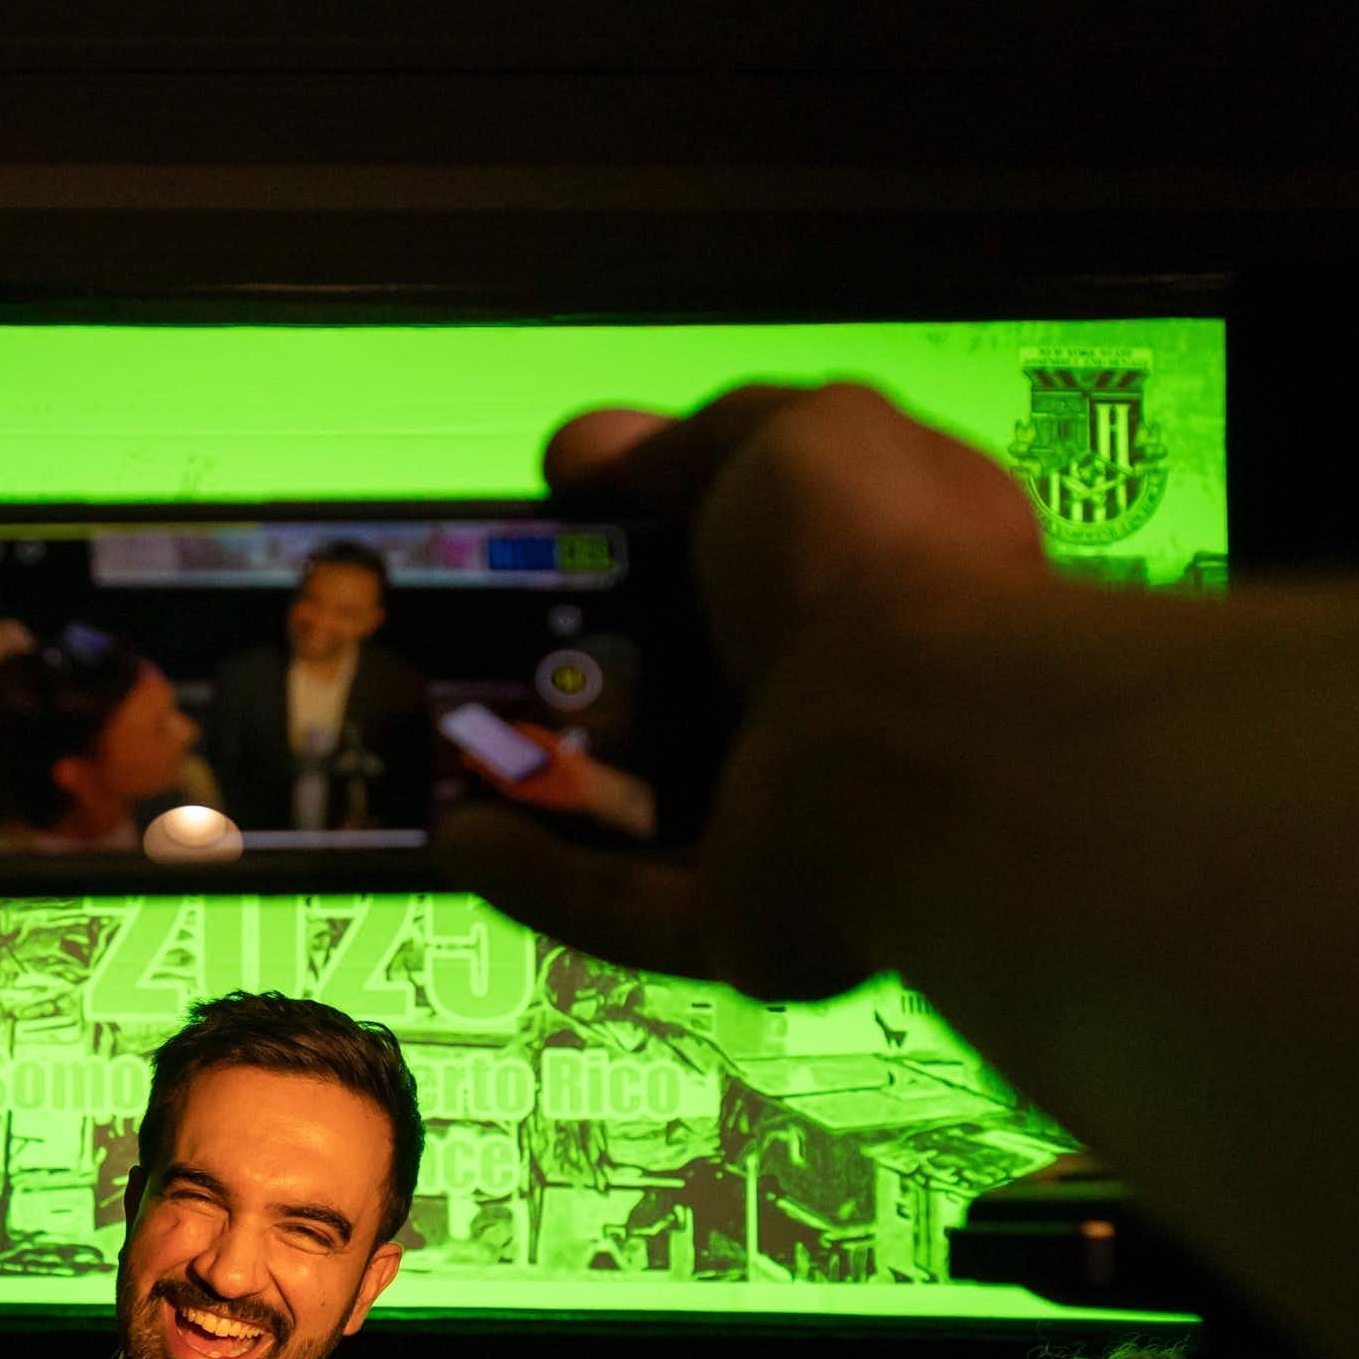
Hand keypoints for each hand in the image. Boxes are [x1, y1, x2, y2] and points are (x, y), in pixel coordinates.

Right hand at [438, 386, 1048, 997]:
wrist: (920, 741)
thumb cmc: (871, 565)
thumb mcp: (789, 436)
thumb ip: (687, 443)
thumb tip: (585, 453)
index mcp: (877, 584)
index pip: (756, 565)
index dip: (652, 543)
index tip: (551, 528)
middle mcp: (839, 710)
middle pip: (682, 696)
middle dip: (578, 672)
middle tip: (473, 640)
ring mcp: (791, 827)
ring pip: (641, 815)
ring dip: (540, 783)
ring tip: (438, 740)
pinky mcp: (740, 922)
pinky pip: (617, 905)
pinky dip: (535, 877)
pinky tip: (456, 836)